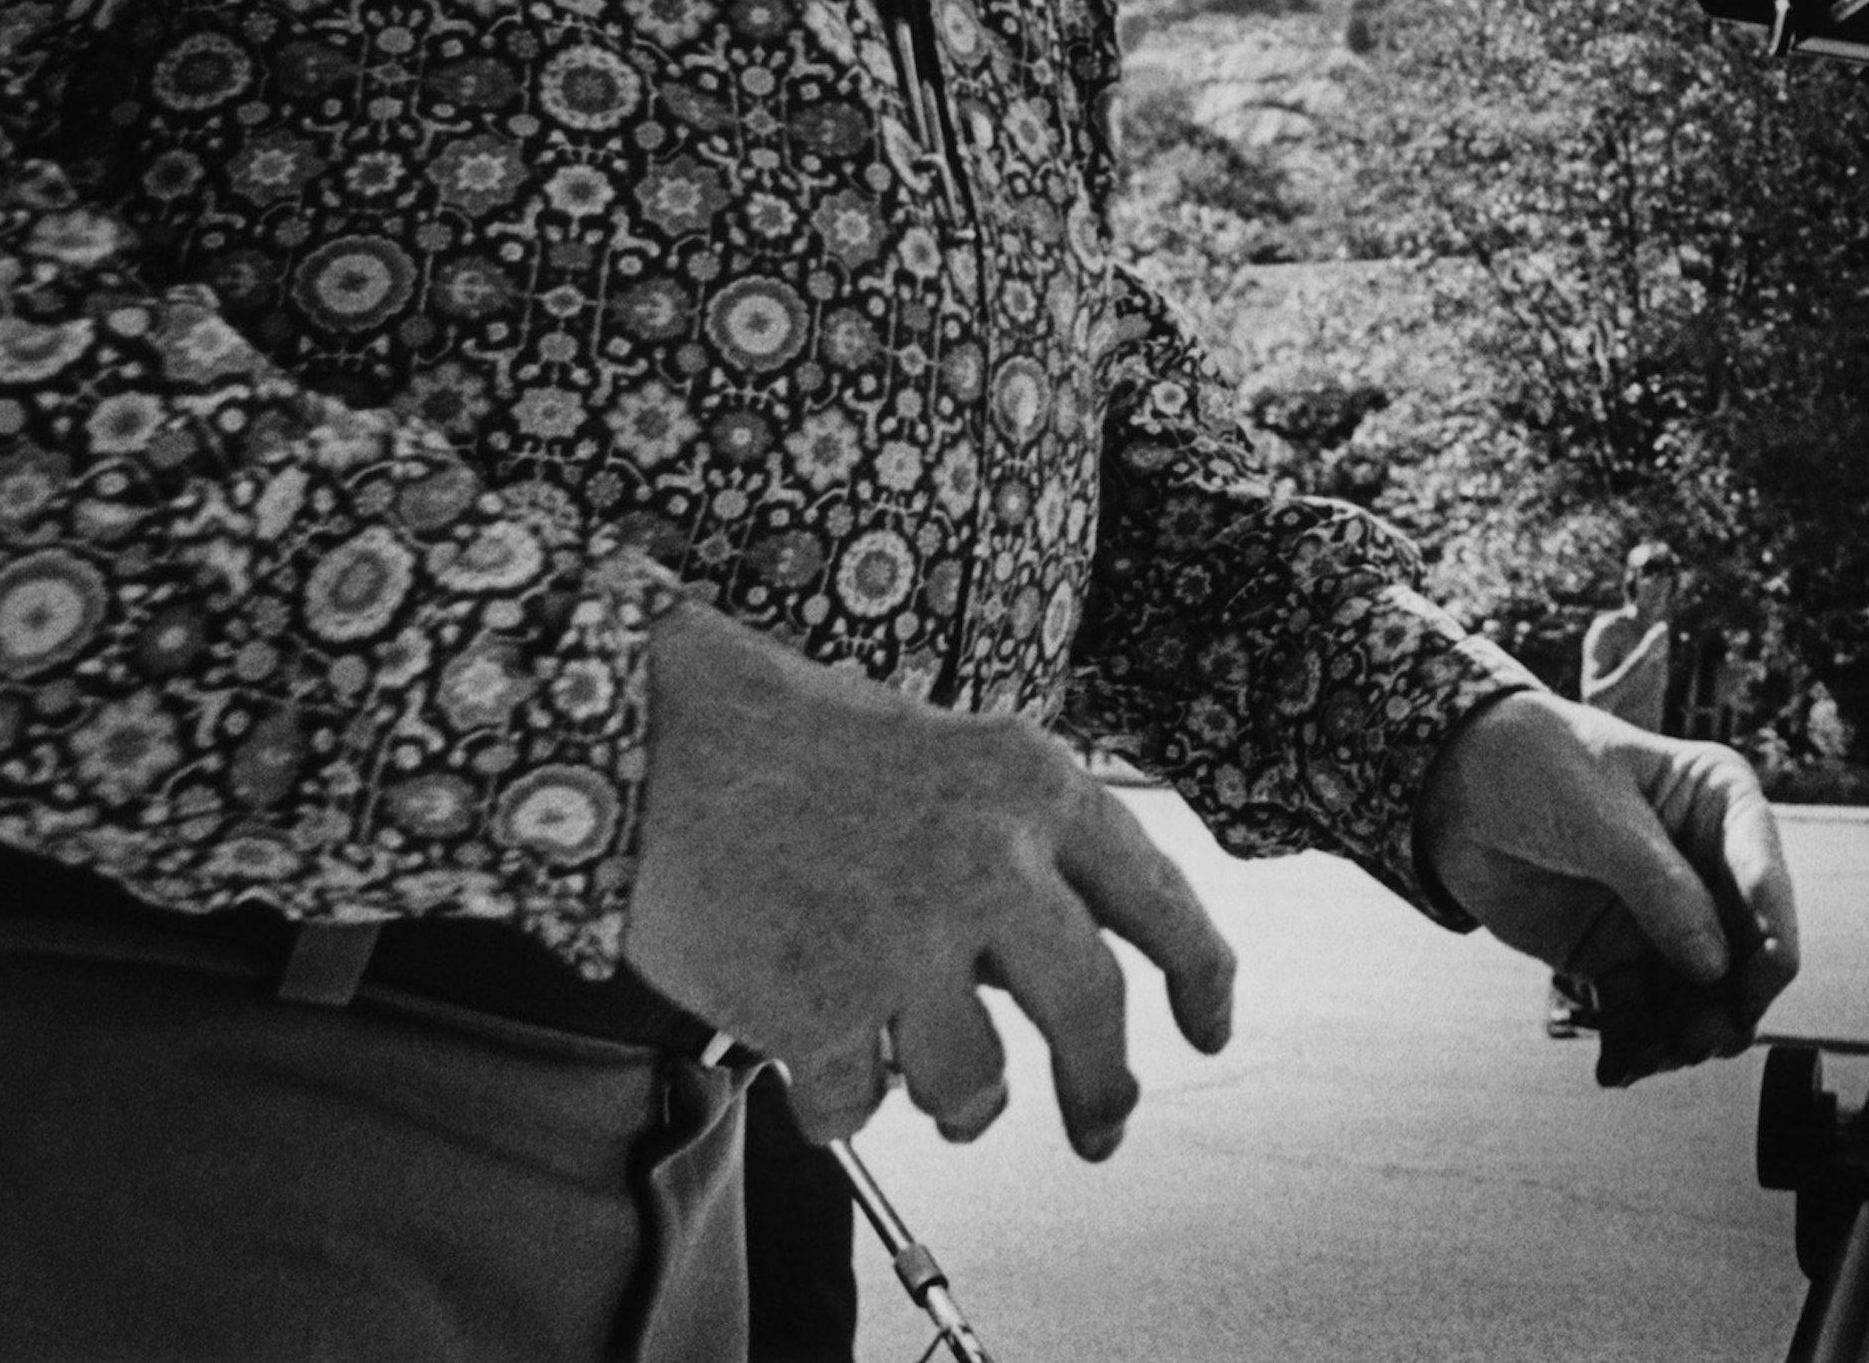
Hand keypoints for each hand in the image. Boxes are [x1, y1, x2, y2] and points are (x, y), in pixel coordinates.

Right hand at [623, 604, 1234, 1151]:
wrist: (659, 736)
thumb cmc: (797, 745)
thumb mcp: (952, 759)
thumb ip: (1022, 853)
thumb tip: (1064, 983)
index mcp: (1036, 786)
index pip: (1161, 899)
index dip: (1202, 978)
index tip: (1208, 1029)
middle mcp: (991, 860)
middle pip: (1094, 1014)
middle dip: (1104, 1092)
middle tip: (1100, 1130)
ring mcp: (909, 937)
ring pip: (978, 1085)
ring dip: (956, 1101)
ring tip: (915, 1069)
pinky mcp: (823, 1005)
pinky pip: (860, 1106)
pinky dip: (840, 1099)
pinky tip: (813, 1049)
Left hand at [1420, 691, 1801, 1087]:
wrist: (1453, 784)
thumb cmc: (1532, 762)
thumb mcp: (1596, 814)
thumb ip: (1658, 886)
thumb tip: (1714, 966)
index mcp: (1720, 803)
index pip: (1764, 881)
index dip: (1770, 943)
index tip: (1751, 996)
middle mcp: (1706, 865)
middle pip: (1741, 954)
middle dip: (1723, 1006)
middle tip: (1693, 1042)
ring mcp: (1666, 917)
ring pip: (1698, 997)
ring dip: (1680, 1037)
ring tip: (1646, 1059)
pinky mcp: (1620, 955)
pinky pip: (1644, 1013)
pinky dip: (1636, 1045)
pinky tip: (1616, 1067)